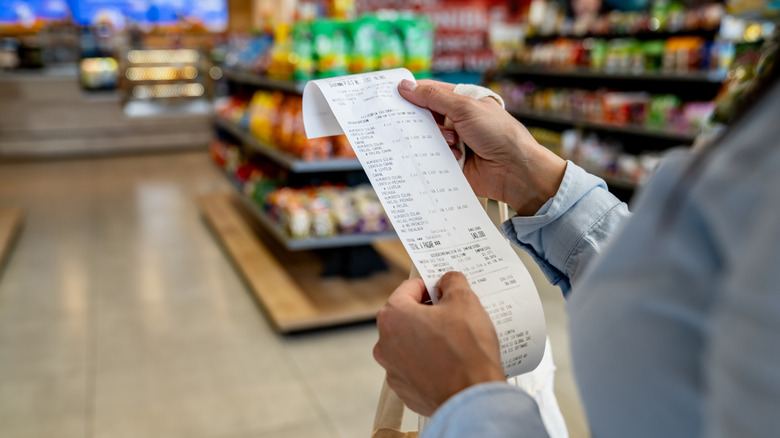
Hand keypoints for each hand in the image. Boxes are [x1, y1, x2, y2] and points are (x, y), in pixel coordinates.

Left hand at [373, 272, 505, 415]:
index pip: (409, 288)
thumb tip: (448, 280)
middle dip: (429, 313)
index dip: (431, 285)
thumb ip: (452, 282)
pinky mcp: (405, 391)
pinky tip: (452, 363)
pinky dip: (431, 363)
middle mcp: (385, 344)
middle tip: (455, 314)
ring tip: (456, 341)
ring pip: (411, 343)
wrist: (472, 399)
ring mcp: (393, 370)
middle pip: (407, 317)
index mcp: (393, 316)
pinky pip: (417, 368)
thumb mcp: (465, 301)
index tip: (446, 290)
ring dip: (429, 339)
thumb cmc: (466, 350)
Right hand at [398, 79, 566, 215]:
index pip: (431, 92)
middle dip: (418, 119)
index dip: (413, 92)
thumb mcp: (465, 108)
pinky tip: (448, 156)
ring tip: (452, 142)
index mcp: (463, 101)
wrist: (514, 170)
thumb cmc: (498, 133)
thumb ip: (433, 97)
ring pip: (426, 137)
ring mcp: (454, 142)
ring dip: (433, 139)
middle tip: (406, 120)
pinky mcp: (451, 162)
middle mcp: (457, 120)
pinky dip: (434, 156)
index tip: (393, 94)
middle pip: (425, 116)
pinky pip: (431, 157)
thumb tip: (406, 86)